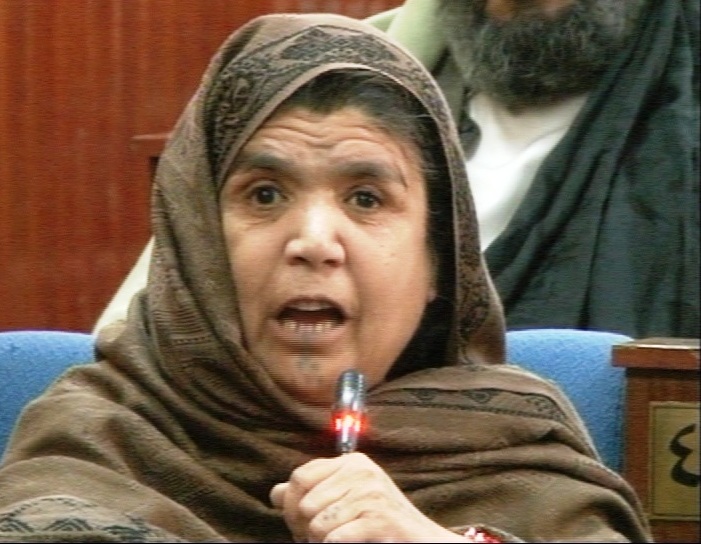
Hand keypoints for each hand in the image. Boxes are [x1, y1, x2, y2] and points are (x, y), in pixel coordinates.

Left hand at [270, 452, 465, 542]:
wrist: (422, 541)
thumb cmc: (380, 523)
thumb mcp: (345, 500)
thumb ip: (312, 492)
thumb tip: (275, 492)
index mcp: (352, 462)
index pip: (299, 477)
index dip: (291, 505)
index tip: (300, 525)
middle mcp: (362, 470)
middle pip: (304, 502)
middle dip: (304, 529)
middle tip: (321, 538)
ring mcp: (372, 493)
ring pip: (317, 523)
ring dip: (321, 541)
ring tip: (340, 540)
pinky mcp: (380, 518)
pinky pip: (334, 538)